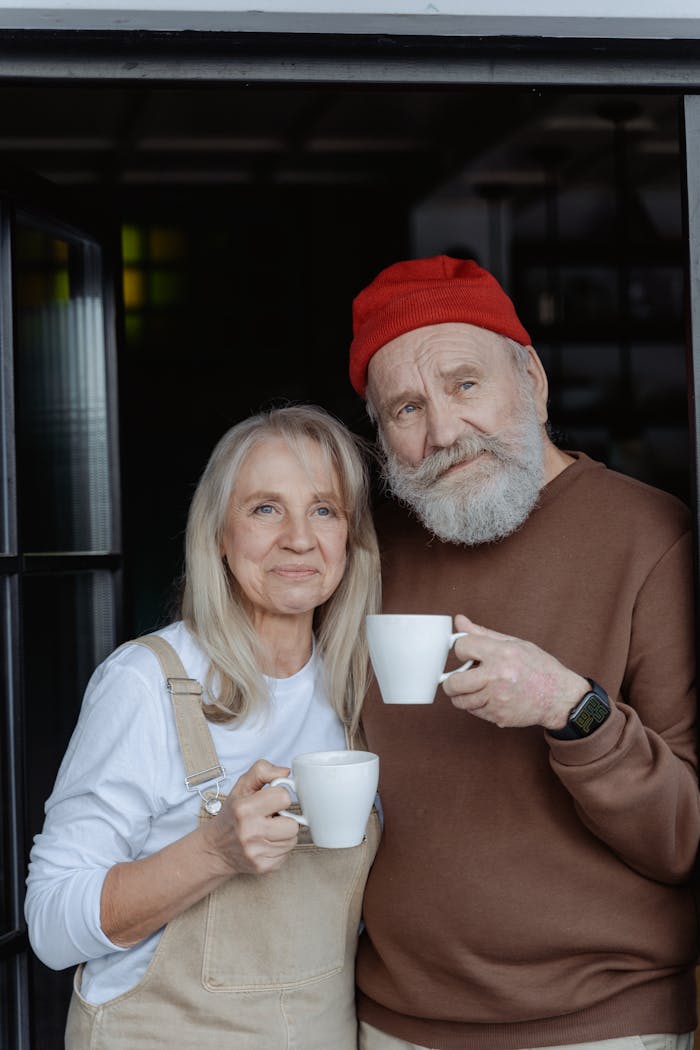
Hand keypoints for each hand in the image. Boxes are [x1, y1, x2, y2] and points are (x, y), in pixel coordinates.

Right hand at [200, 759, 299, 876]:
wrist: (216, 848)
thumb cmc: (232, 814)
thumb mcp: (242, 786)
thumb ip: (262, 771)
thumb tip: (285, 772)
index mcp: (244, 809)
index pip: (284, 797)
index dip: (280, 797)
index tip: (271, 801)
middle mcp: (250, 832)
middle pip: (293, 824)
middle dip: (284, 819)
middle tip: (271, 818)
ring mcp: (256, 852)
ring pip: (292, 840)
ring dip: (283, 834)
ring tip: (268, 830)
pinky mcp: (263, 867)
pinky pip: (287, 854)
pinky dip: (279, 848)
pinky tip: (266, 843)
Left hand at [441, 614, 588, 729]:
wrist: (560, 697)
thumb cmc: (539, 668)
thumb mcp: (514, 643)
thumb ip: (482, 633)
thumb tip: (459, 621)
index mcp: (501, 653)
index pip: (462, 646)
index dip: (461, 649)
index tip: (466, 654)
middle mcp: (497, 676)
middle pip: (453, 683)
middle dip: (451, 681)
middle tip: (458, 679)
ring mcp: (497, 699)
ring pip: (461, 701)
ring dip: (462, 695)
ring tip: (475, 688)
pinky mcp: (498, 716)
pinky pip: (474, 711)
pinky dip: (476, 705)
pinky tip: (488, 697)